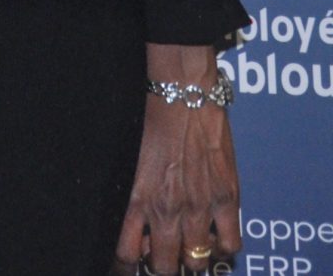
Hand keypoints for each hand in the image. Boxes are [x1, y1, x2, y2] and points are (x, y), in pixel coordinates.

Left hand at [116, 46, 238, 273]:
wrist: (183, 98)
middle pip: (165, 266)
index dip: (127, 264)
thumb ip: (136, 196)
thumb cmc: (152, 123)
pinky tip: (216, 237)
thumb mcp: (131, 162)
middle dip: (162, 264)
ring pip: (197, 260)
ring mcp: (199, 208)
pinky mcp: (227, 199)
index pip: (126, 253)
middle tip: (162, 253)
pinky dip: (224, 247)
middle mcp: (167, 210)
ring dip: (192, 257)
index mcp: (137, 200)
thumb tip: (139, 227)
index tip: (129, 263)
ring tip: (188, 245)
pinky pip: (231, 243)